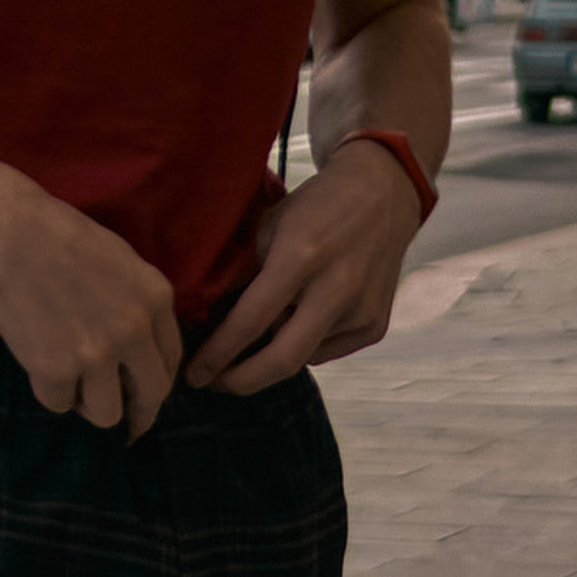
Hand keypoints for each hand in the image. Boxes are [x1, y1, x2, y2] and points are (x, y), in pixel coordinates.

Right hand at [0, 176, 183, 437]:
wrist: (10, 232)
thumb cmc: (61, 235)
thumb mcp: (122, 261)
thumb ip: (139, 304)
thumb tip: (140, 349)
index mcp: (155, 299)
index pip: (171, 359)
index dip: (155, 380)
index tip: (142, 391)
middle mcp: (134, 331)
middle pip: (152, 395)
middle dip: (138, 410)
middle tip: (121, 411)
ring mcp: (96, 354)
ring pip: (107, 414)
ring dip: (89, 403)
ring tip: (72, 381)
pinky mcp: (56, 370)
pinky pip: (59, 404)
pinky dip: (49, 390)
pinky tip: (40, 365)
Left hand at [186, 138, 422, 396]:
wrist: (382, 193)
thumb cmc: (316, 205)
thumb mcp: (270, 225)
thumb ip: (246, 272)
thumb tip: (213, 320)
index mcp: (301, 256)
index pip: (252, 320)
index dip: (218, 353)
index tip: (194, 373)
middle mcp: (336, 288)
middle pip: (283, 360)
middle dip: (242, 381)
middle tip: (215, 384)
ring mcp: (361, 311)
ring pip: (304, 355)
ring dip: (275, 350)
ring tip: (261, 329)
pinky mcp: (376, 325)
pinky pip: (327, 350)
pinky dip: (305, 342)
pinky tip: (300, 317)